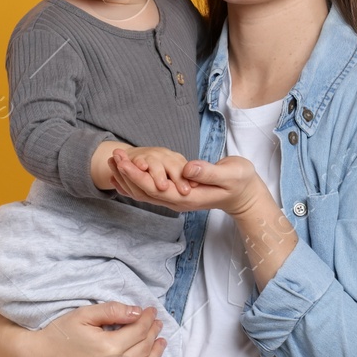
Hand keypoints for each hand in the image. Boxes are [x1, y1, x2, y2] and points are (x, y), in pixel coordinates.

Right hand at [0, 301, 170, 356]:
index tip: (151, 311)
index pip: (139, 331)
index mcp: (108, 347)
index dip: (148, 319)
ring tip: (161, 341)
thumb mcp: (83, 314)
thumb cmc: (59, 334)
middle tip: (156, 323)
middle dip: (153, 333)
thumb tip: (139, 313)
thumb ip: (113, 311)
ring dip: (156, 354)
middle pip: (144, 349)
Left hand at [110, 151, 262, 215]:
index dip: (136, 175)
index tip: (122, 161)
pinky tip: (125, 172)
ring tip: (113, 160)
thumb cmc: (240, 182)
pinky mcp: (176, 194)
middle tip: (112, 155)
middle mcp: (177, 201)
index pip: (154, 188)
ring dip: (127, 177)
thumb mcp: (231, 174)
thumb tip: (186, 168)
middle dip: (126, 174)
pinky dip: (136, 181)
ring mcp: (176, 199)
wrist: (244, 196)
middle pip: (144, 191)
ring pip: (144, 192)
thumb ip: (209, 172)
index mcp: (187, 197)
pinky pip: (150, 191)